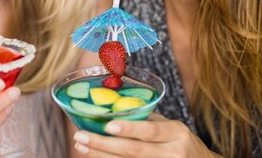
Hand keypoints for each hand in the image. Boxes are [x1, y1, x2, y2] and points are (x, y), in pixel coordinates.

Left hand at [72, 114, 221, 157]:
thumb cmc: (180, 143)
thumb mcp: (172, 128)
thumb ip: (148, 120)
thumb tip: (114, 108)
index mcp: (177, 133)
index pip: (151, 131)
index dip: (130, 129)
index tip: (107, 125)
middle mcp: (173, 153)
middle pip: (134, 151)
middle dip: (104, 144)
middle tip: (81, 136)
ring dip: (101, 156)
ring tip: (81, 147)